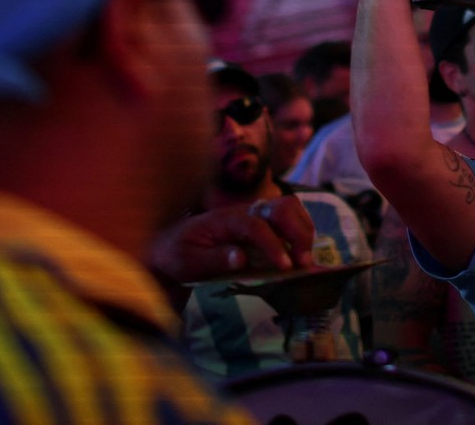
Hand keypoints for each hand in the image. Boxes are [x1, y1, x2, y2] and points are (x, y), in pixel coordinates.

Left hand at [150, 195, 316, 283]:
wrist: (170, 246)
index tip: (285, 266)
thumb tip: (241, 258)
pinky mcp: (260, 221)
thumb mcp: (188, 263)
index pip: (256, 226)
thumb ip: (214, 259)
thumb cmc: (178, 255)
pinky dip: (300, 229)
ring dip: (303, 229)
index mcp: (225, 219)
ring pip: (289, 207)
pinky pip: (287, 216)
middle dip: (298, 232)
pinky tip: (299, 250)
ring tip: (304, 258)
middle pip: (281, 207)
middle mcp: (243, 210)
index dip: (274, 245)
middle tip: (303, 261)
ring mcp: (253, 213)